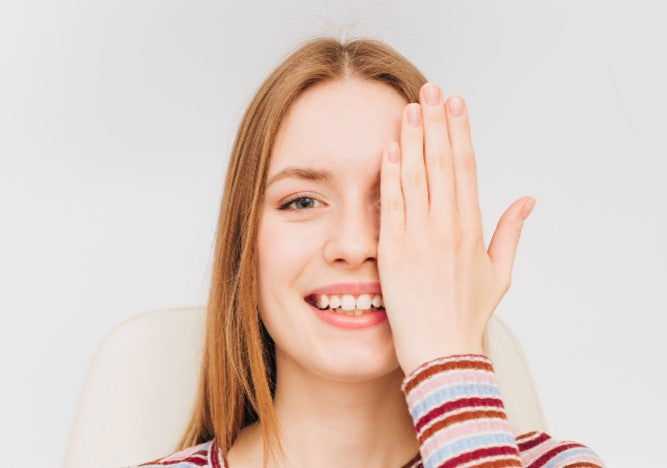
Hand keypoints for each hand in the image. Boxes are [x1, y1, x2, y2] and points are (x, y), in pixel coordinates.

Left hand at [378, 83, 535, 374]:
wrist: (442, 352)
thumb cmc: (468, 315)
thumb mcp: (499, 273)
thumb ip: (511, 232)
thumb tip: (527, 199)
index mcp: (471, 228)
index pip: (466, 167)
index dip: (460, 132)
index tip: (456, 103)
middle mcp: (446, 227)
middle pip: (442, 163)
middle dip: (436, 123)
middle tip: (431, 90)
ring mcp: (418, 238)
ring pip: (416, 177)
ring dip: (413, 138)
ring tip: (411, 107)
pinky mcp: (393, 252)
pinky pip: (391, 205)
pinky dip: (390, 174)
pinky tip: (390, 147)